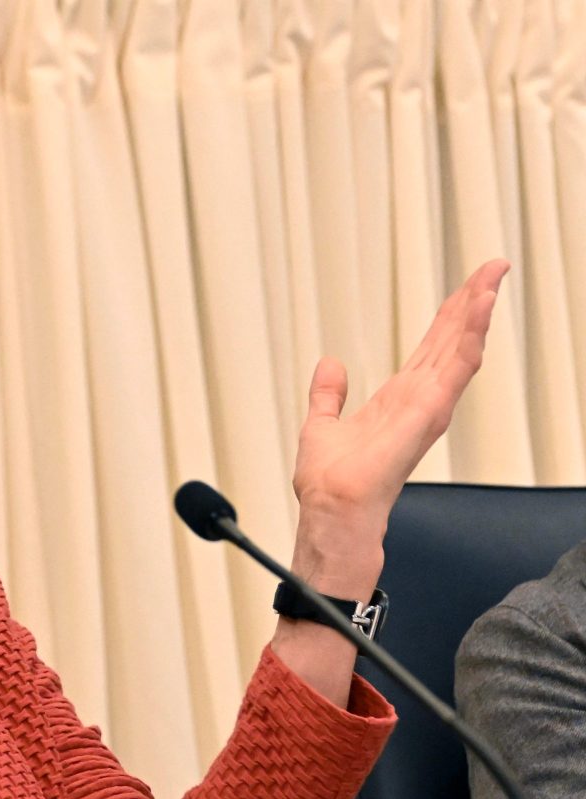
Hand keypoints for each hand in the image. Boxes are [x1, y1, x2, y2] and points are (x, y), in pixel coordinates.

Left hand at [273, 259, 508, 705]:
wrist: (330, 516)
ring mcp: (425, 410)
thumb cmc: (330, 485)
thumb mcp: (321, 425)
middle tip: (494, 265)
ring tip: (492, 279)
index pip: (431, 348)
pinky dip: (465, 342)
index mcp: (399, 400)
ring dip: (475, 315)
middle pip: (452, 343)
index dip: (450, 316)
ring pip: (458, 352)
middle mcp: (419, 403)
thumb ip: (328, 394)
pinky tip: (477, 315)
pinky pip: (450, 373)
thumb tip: (330, 364)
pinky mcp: (423, 419)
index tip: (470, 284)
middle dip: (472, 304)